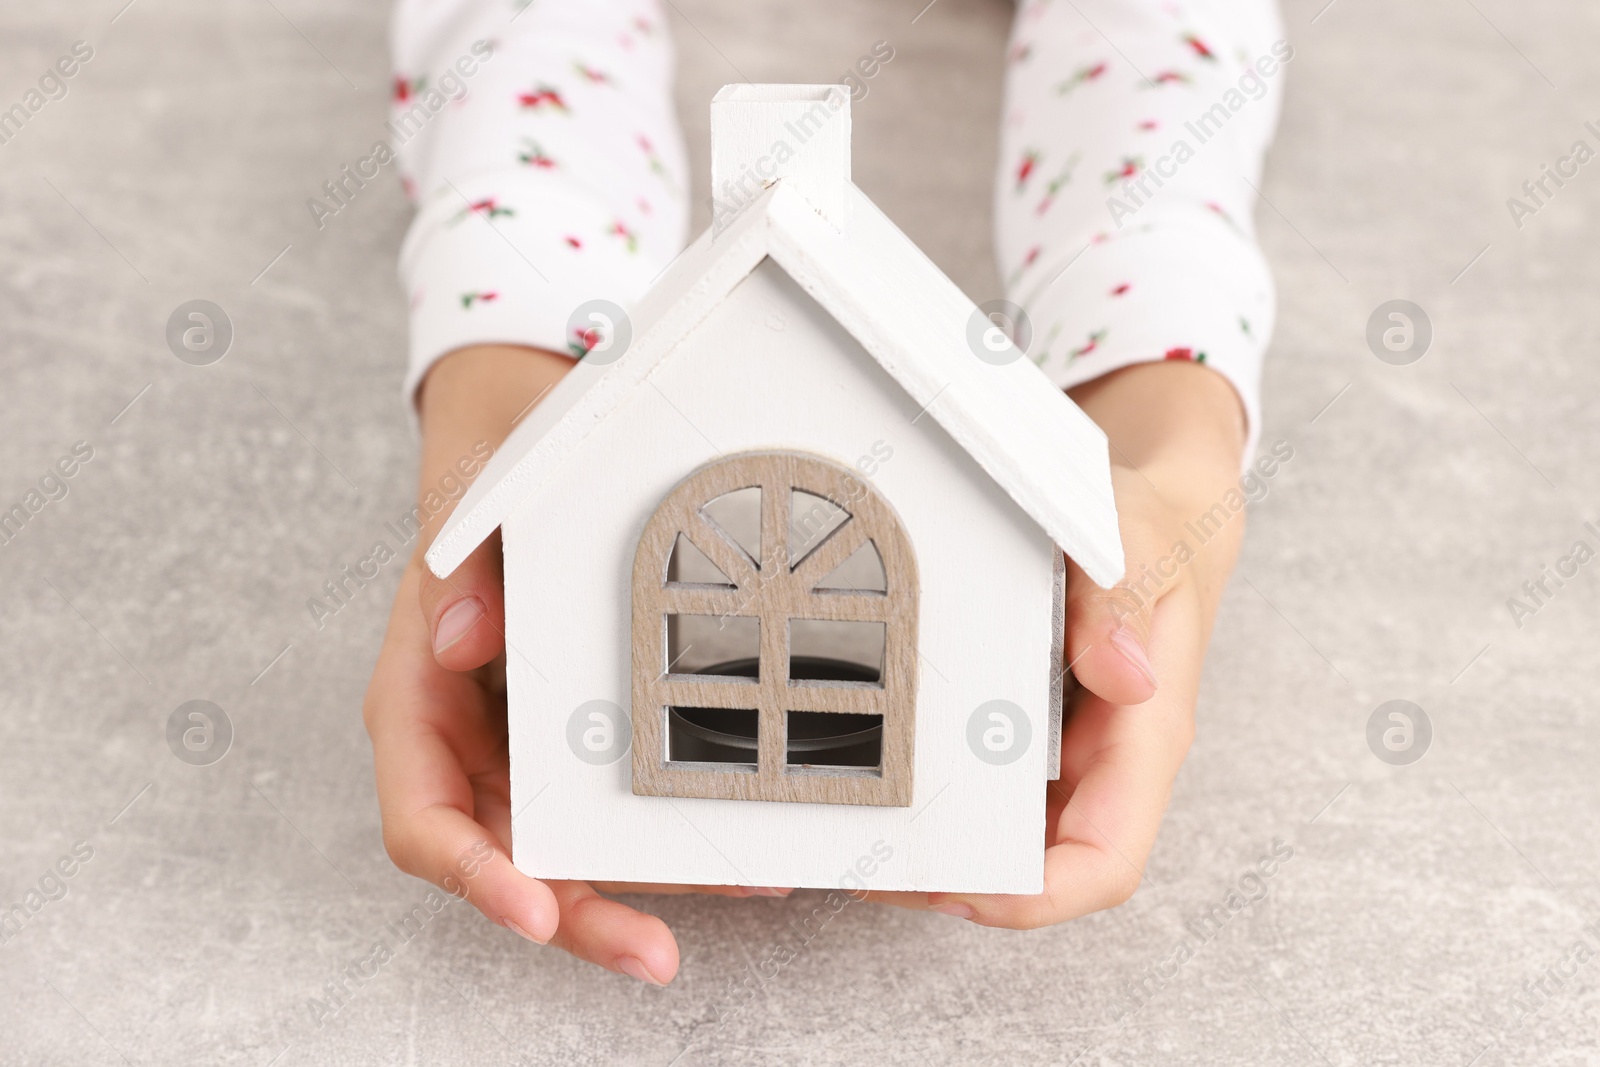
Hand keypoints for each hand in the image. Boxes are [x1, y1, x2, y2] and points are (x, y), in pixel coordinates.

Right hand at [362, 345, 782, 986]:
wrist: (528, 433)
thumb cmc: (485, 471)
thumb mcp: (467, 499)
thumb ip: (455, 567)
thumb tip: (459, 639)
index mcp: (419, 700)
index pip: (425, 818)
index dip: (474, 875)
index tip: (532, 908)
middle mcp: (472, 739)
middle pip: (510, 861)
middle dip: (581, 913)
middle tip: (654, 953)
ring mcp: (530, 743)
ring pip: (575, 846)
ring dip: (646, 883)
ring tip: (740, 890)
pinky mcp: (585, 732)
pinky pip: (621, 797)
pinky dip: (673, 828)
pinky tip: (743, 841)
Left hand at [879, 360, 1249, 924]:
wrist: (1155, 508)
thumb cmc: (1155, 532)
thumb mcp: (1143, 541)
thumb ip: (1124, 597)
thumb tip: (1122, 673)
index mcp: (1140, 739)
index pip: (1103, 860)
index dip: (1036, 897)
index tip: (958, 889)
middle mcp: (1100, 761)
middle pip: (1033, 864)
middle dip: (953, 877)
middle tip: (864, 861)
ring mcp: (1061, 750)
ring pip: (998, 831)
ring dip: (932, 843)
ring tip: (848, 829)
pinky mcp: (1025, 726)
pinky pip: (978, 778)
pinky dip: (930, 790)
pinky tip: (872, 773)